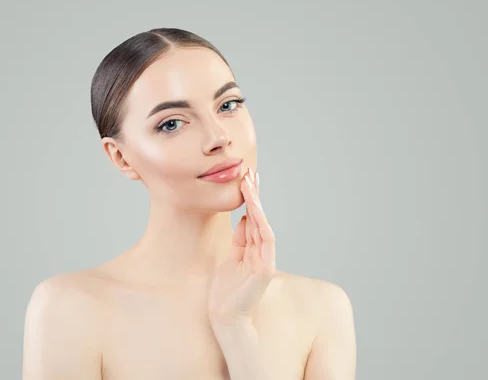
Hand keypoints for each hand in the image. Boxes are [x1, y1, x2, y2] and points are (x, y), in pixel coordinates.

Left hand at [207, 168, 275, 324]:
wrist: (224, 316)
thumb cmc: (224, 291)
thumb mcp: (229, 258)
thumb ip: (239, 239)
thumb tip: (243, 217)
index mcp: (250, 250)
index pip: (251, 219)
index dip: (249, 199)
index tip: (245, 179)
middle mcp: (260, 252)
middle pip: (258, 217)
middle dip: (254, 195)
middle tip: (250, 172)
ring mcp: (264, 260)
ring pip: (262, 225)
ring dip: (256, 203)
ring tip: (249, 184)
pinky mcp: (265, 269)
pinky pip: (266, 241)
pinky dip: (261, 224)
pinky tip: (254, 209)